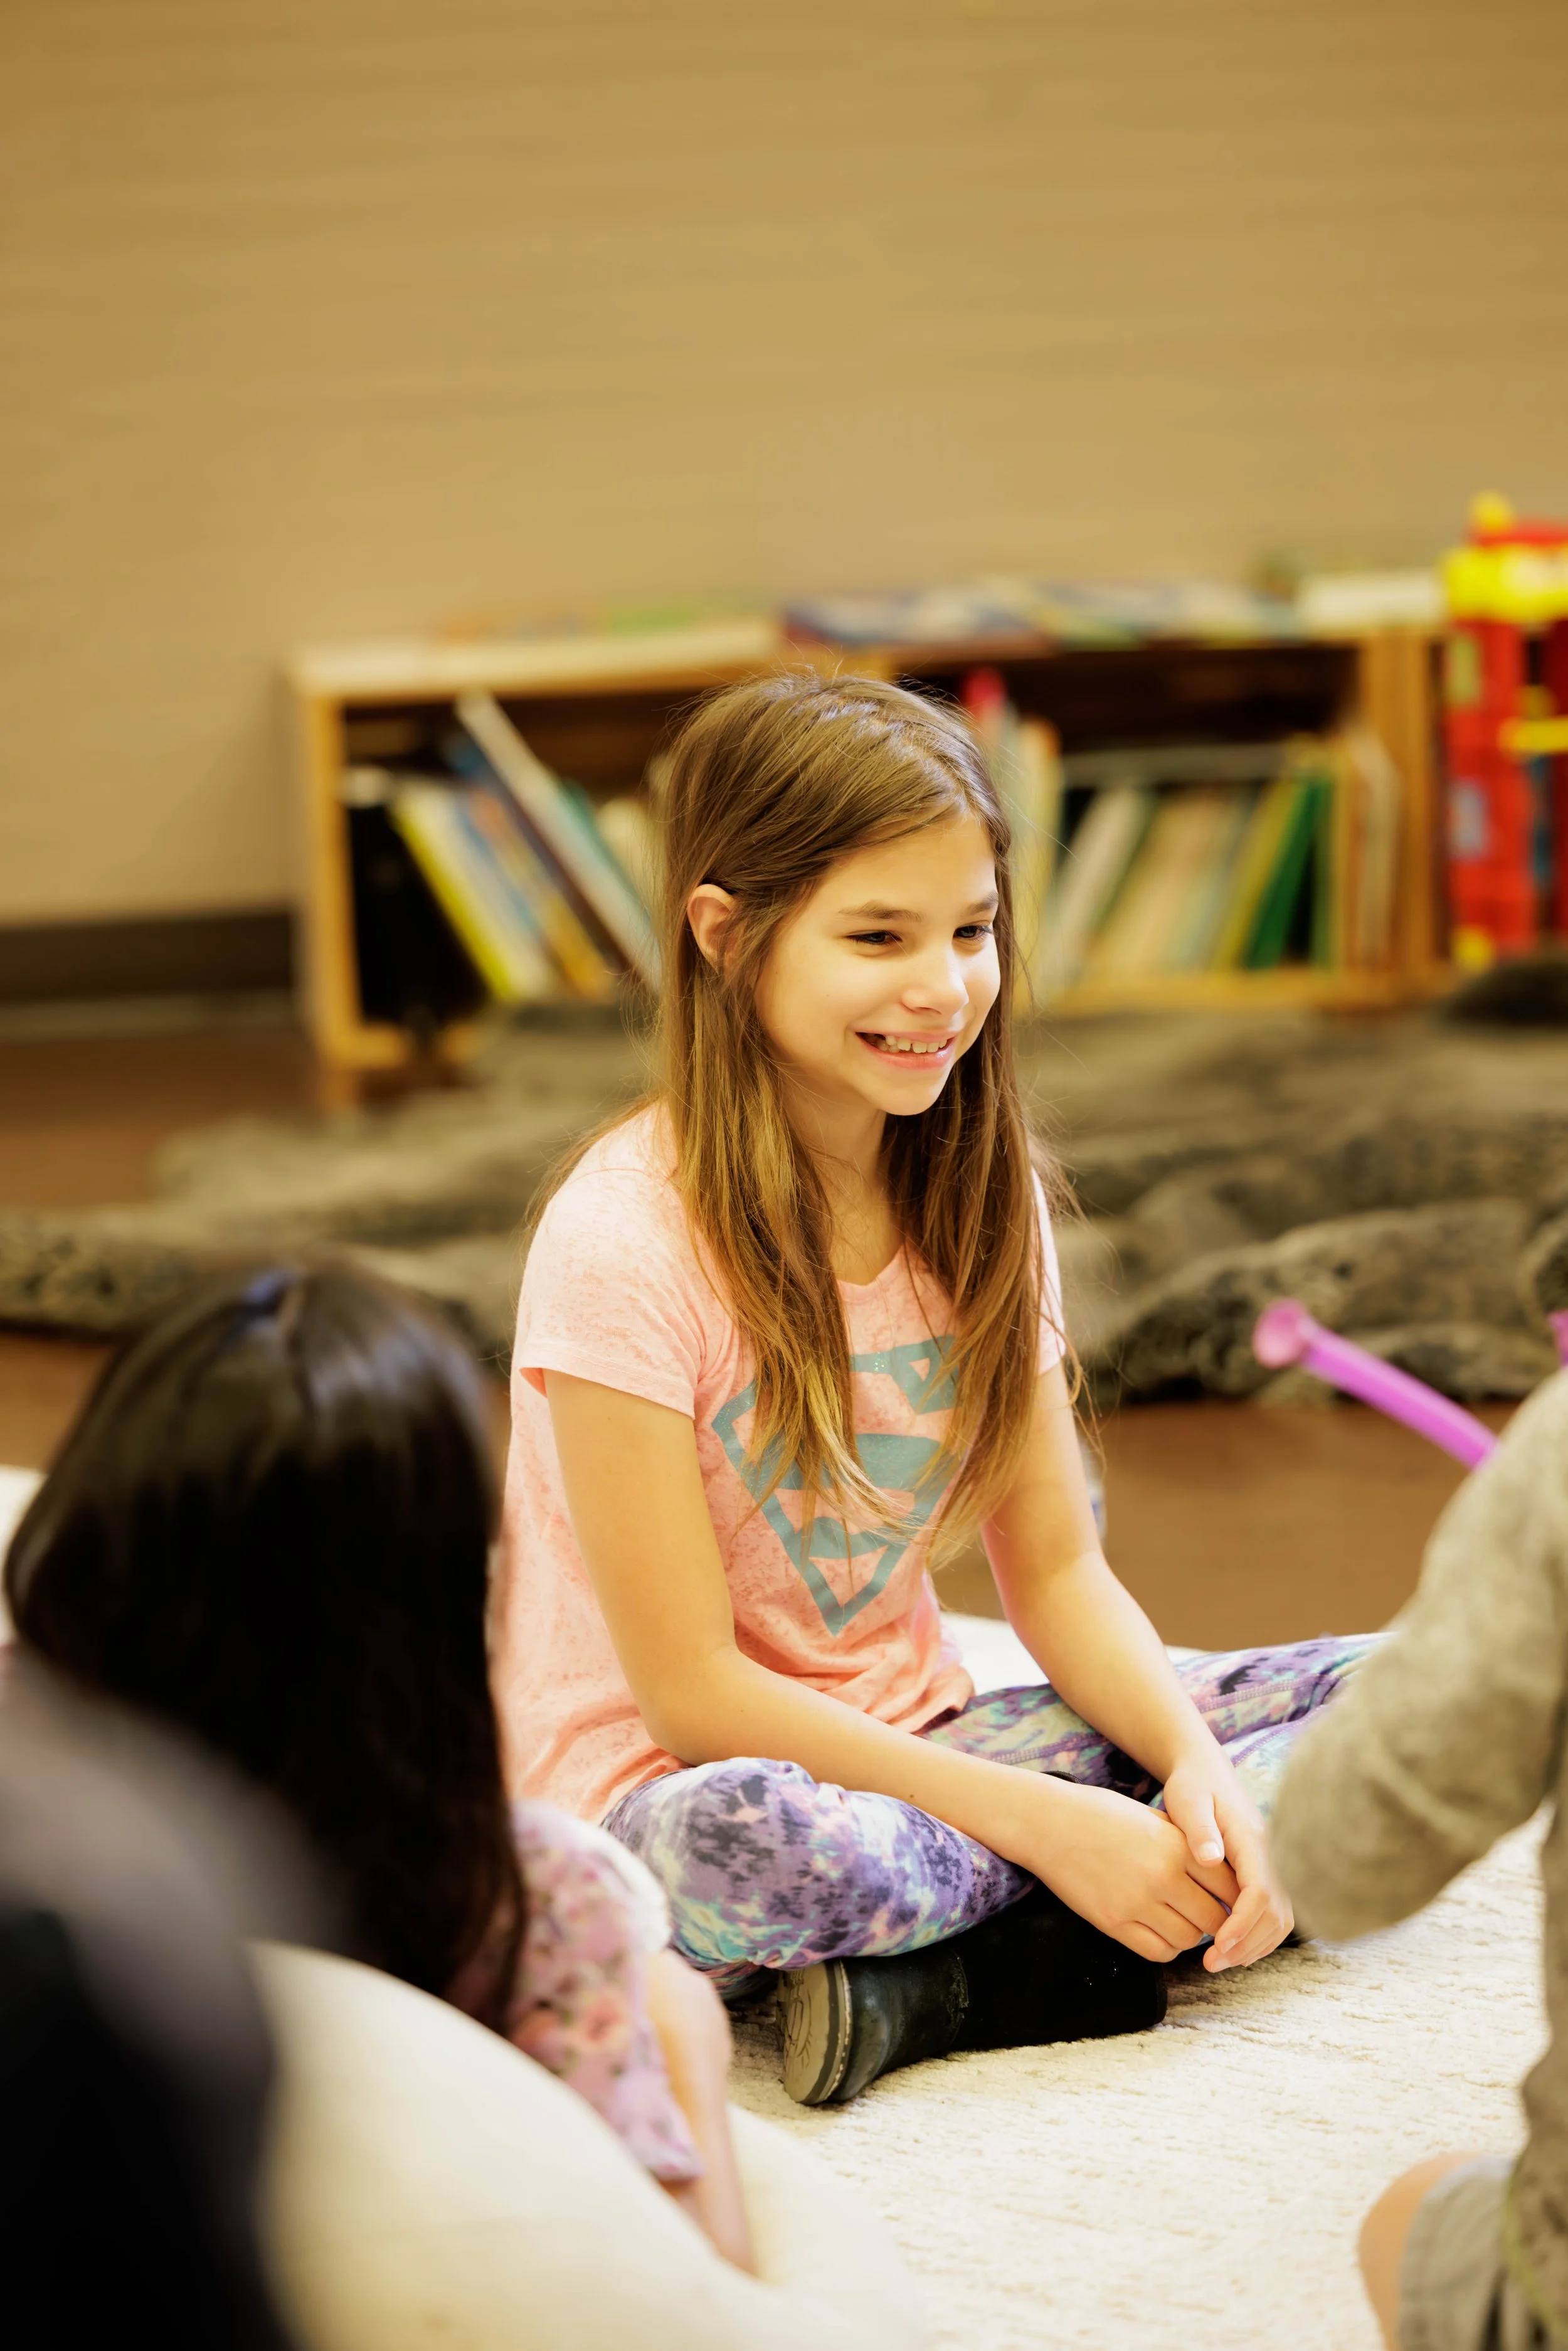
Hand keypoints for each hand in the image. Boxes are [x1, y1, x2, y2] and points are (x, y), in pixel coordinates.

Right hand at [1010, 1778, 1241, 1963]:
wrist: (1049, 1823)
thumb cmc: (1102, 1814)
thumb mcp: (1154, 1819)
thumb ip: (1188, 1846)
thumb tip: (1222, 1876)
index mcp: (1177, 1845)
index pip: (1229, 1886)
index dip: (1236, 1898)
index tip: (1230, 1899)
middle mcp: (1162, 1876)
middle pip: (1214, 1919)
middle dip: (1218, 1922)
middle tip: (1209, 1915)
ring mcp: (1137, 1902)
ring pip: (1189, 1940)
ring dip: (1191, 1935)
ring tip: (1182, 1921)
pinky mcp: (1113, 1923)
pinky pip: (1157, 1952)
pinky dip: (1166, 1947)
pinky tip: (1160, 1931)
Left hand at [1160, 1753, 1292, 1971]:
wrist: (1205, 1770)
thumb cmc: (1193, 1785)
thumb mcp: (1188, 1800)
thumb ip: (1198, 1829)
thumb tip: (1210, 1857)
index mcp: (1253, 1839)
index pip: (1260, 1891)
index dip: (1243, 1925)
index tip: (1217, 1946)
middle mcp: (1272, 1854)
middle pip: (1276, 1913)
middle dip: (1248, 1944)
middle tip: (1212, 1963)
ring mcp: (1273, 1864)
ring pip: (1280, 1918)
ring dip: (1254, 1945)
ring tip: (1219, 1960)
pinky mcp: (1266, 1871)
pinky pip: (1274, 1913)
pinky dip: (1258, 1935)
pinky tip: (1231, 1946)